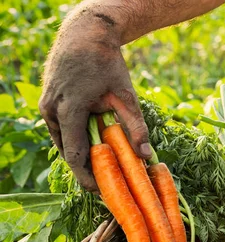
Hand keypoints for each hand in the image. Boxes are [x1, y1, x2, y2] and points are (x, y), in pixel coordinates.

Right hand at [39, 12, 149, 191]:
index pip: (76, 155)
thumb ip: (136, 127)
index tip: (102, 192)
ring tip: (103, 169)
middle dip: (86, 170)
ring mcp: (46, 106)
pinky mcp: (48, 102)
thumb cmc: (107, 64)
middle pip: (68, 152)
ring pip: (63, 141)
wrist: (85, 35)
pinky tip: (94, 147)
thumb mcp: (126, 96)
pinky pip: (61, 130)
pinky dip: (76, 140)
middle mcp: (51, 110)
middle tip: (106, 185)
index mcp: (69, 110)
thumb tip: (148, 156)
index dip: (88, 177)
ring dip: (81, 155)